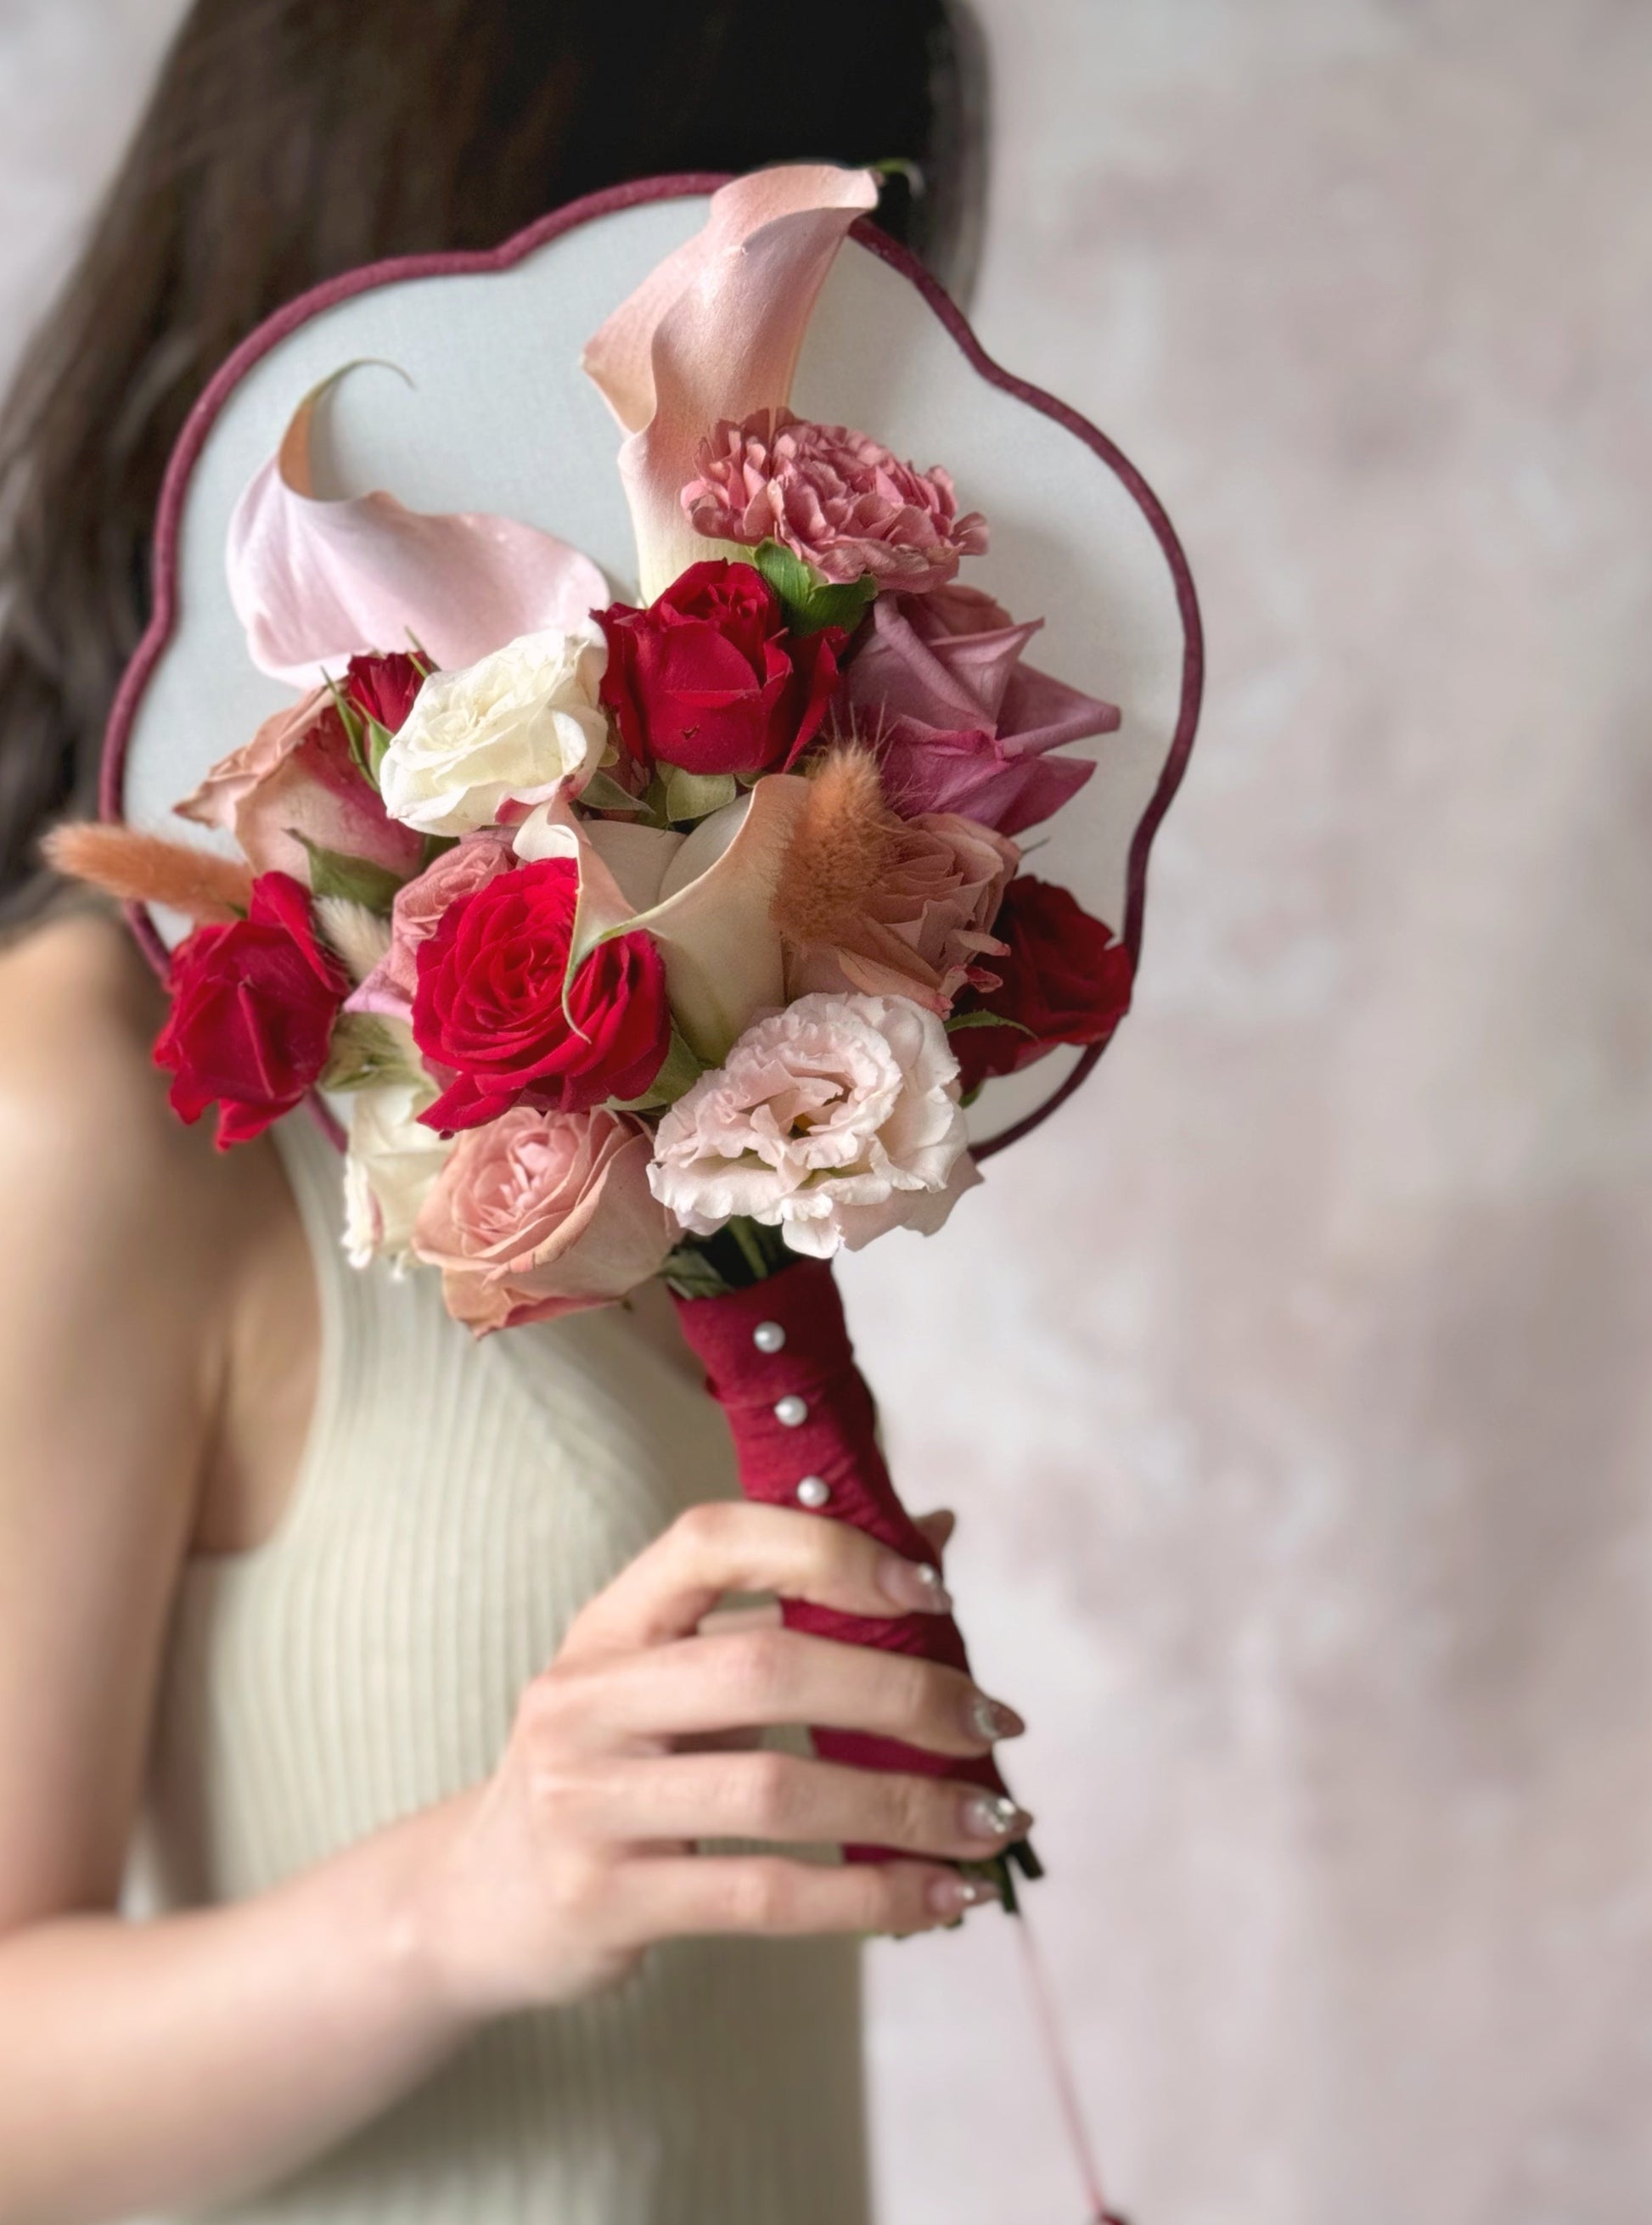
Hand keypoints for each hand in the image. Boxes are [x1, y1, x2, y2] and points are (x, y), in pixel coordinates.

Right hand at [410, 1500, 1029, 2018]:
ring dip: (908, 1807)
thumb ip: (791, 1608)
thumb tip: (935, 1535)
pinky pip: (763, 1894)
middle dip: (900, 1692)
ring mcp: (584, 1803)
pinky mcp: (604, 1902)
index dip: (825, 1550)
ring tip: (993, 1821)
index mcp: (608, 1623)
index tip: (929, 1590)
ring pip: (777, 1791)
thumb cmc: (615, 1766)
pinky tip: (940, 1896)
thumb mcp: (673, 1675)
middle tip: (990, 1723)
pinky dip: (870, 1897)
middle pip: (765, 1668)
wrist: (480, 1903)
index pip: (709, 1540)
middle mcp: (583, 1699)